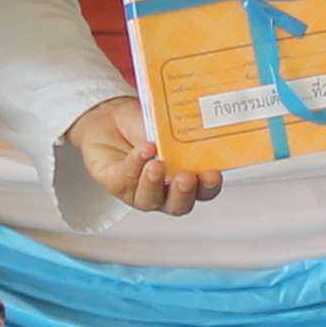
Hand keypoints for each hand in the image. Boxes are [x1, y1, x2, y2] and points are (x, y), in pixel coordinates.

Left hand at [70, 94, 217, 216]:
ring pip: (150, 199)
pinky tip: (142, 151)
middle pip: (180, 205)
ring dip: (155, 183)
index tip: (213, 173)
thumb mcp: (168, 125)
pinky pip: (127, 179)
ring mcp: (142, 192)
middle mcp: (166, 191)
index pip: (204, 190)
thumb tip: (193, 124)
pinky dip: (136, 164)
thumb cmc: (146, 126)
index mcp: (187, 177)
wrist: (112, 121)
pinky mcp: (118, 186)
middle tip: (186, 178)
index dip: (210, 186)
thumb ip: (180, 131)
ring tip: (157, 165)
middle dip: (184, 193)